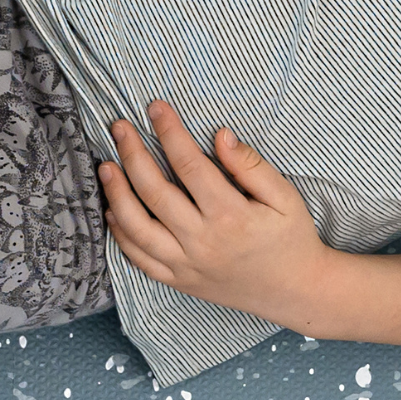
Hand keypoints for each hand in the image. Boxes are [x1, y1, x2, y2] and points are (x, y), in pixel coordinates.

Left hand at [100, 101, 332, 323]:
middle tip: (119, 127)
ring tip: (106, 166)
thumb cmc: (291, 237)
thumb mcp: (285, 197)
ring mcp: (187, 265)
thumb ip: (251, 165)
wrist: (294, 292)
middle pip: (155, 192)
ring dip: (116, 194)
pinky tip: (112, 211)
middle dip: (132, 154)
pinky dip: (121, 235)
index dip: (169, 132)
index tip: (155, 107)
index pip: (189, 165)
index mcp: (231, 216)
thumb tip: (220, 135)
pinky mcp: (179, 281)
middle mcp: (203, 242)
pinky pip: (140, 260)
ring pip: (138, 228)